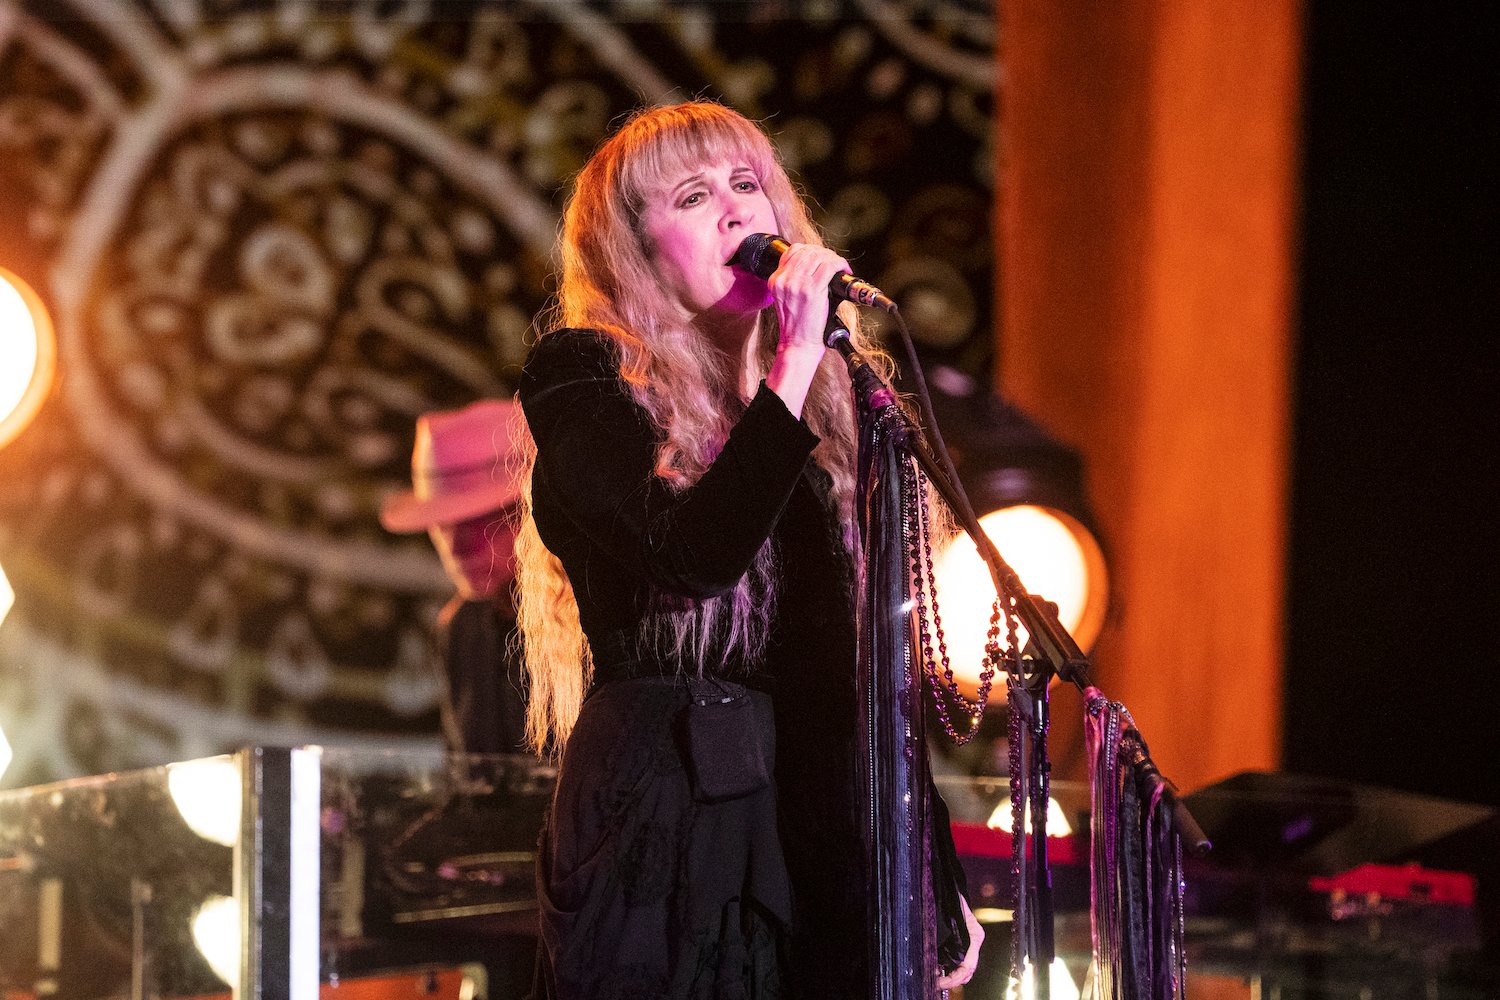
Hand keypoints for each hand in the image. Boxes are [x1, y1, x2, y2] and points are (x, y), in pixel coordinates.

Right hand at [764, 242, 849, 415]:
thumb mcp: (787, 298)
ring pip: (819, 255)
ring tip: (840, 267)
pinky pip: (829, 266)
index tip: (822, 258)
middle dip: (824, 253)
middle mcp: (783, 280)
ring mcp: (796, 284)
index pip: (792, 251)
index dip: (811, 250)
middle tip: (834, 262)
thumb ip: (794, 280)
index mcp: (775, 280)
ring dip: (833, 258)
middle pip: (807, 251)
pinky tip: (844, 270)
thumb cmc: (798, 324)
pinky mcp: (811, 290)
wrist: (798, 343)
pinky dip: (840, 264)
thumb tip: (815, 264)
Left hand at [935, 894, 983, 990]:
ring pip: (962, 970)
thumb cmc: (952, 895)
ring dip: (950, 978)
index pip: (968, 965)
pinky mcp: (959, 944)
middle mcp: (973, 942)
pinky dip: (947, 971)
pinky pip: (956, 963)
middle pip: (967, 972)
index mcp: (975, 936)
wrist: (951, 887)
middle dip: (952, 981)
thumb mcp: (954, 907)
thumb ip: (953, 918)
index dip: (954, 977)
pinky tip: (935, 971)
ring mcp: (967, 945)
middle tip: (935, 984)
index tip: (940, 982)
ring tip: (934, 979)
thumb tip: (943, 933)